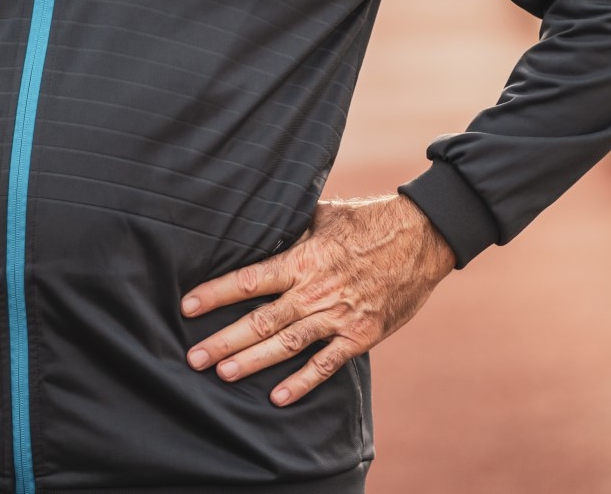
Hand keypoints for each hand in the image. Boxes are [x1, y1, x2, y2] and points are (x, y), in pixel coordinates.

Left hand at [180, 194, 455, 406]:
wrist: (423, 238)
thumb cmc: (370, 221)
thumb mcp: (325, 214)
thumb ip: (292, 228)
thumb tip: (258, 224)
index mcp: (304, 258)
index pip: (250, 279)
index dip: (216, 294)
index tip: (187, 307)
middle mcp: (315, 290)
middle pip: (261, 319)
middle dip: (223, 339)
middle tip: (192, 357)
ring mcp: (339, 315)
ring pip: (288, 344)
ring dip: (253, 361)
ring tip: (221, 374)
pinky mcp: (361, 335)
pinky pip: (328, 363)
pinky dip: (303, 381)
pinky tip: (278, 396)